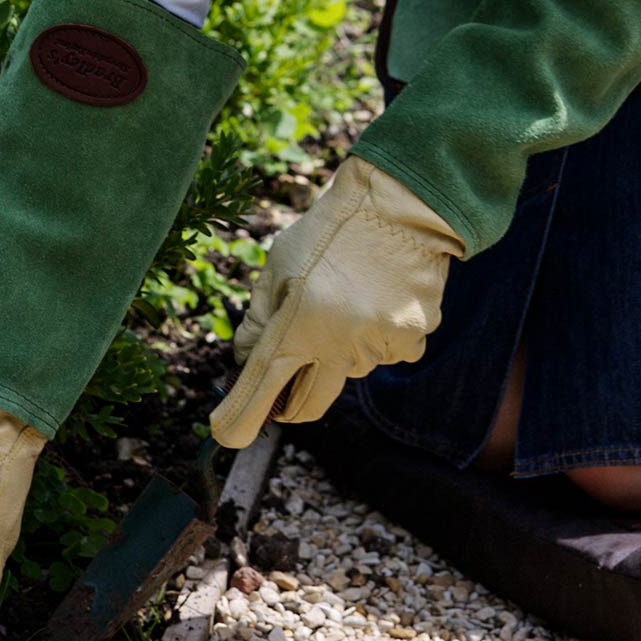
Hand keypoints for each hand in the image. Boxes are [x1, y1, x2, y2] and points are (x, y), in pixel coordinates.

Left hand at [210, 157, 464, 447]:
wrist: (399, 204)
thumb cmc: (330, 230)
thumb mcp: (278, 264)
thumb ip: (259, 317)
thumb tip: (245, 359)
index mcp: (296, 325)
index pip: (261, 390)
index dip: (240, 420)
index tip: (228, 435)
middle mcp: (337, 344)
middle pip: (307, 404)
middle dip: (290, 404)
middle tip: (288, 383)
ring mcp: (378, 344)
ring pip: (350, 372)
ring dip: (341, 353)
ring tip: (349, 300)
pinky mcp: (412, 337)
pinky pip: (389, 355)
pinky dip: (380, 339)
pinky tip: (380, 302)